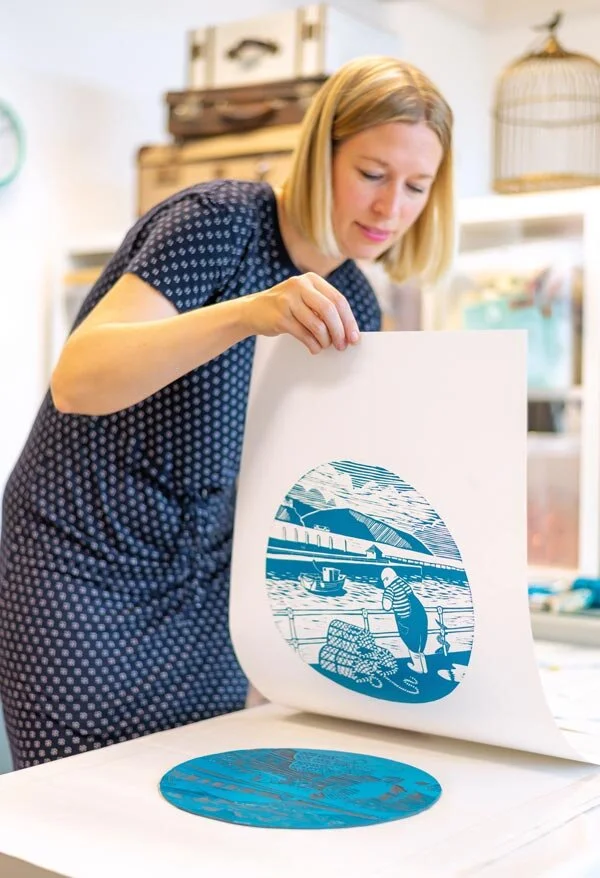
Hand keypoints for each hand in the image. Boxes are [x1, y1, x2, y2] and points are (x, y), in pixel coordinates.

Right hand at [243, 272, 359, 353]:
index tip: (354, 337)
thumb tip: (348, 331)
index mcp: (312, 279)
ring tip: (325, 346)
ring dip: (325, 340)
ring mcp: (288, 300)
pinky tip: (314, 348)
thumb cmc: (285, 307)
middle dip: (339, 331)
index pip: (338, 300)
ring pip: (318, 325)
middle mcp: (300, 285)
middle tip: (342, 345)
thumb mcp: (305, 298)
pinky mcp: (280, 317)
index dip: (349, 320)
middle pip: (330, 311)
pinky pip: (304, 335)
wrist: (252, 310)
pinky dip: (313, 345)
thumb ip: (324, 308)